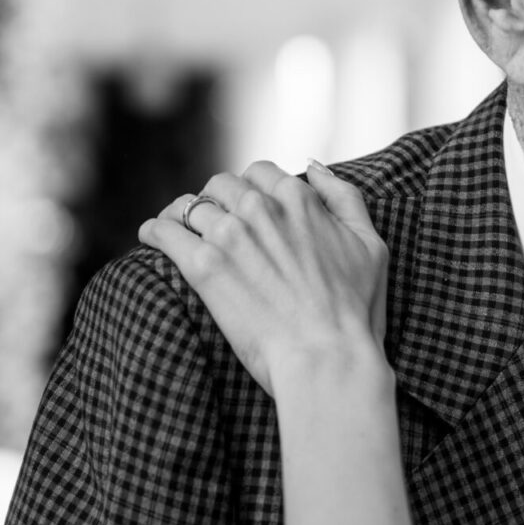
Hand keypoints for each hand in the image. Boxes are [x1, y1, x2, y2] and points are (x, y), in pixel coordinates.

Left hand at [140, 161, 389, 398]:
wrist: (327, 358)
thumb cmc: (355, 310)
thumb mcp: (369, 244)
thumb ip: (344, 197)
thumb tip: (313, 166)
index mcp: (299, 199)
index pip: (261, 172)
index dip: (253, 188)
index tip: (248, 209)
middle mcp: (261, 207)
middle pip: (222, 184)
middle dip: (219, 200)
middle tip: (217, 224)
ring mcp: (229, 235)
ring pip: (191, 205)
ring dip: (185, 215)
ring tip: (180, 231)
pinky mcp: (203, 267)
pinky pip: (163, 232)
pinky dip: (155, 231)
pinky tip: (154, 238)